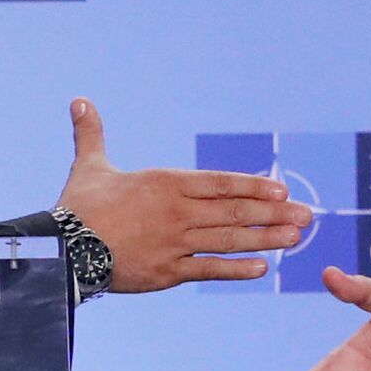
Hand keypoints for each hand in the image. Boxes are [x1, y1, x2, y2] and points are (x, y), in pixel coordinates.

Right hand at [57, 99, 310, 290]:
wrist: (62, 249)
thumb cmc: (78, 207)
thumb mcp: (90, 165)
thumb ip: (92, 133)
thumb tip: (79, 100)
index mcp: (166, 183)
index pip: (220, 183)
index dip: (254, 186)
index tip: (283, 190)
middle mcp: (178, 211)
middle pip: (234, 210)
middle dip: (274, 213)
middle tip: (308, 216)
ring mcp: (176, 242)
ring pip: (229, 239)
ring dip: (266, 238)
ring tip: (295, 238)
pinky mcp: (168, 271)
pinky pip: (209, 269)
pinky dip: (237, 269)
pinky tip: (263, 268)